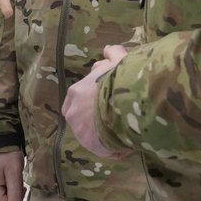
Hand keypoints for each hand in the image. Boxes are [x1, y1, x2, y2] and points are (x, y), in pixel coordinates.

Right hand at [0, 151, 24, 200]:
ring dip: (8, 190)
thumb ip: (15, 193)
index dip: (15, 199)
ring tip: (9, 174)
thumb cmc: (7, 154)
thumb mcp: (14, 172)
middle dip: (12, 194)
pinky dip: (4, 186)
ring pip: (0, 198)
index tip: (19, 185)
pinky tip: (4, 175)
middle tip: (15, 178)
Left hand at [63, 44, 128, 158]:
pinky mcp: (94, 146)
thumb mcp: (118, 61)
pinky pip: (105, 150)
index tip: (109, 103)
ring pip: (93, 137)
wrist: (128, 99)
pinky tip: (128, 143)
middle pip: (83, 121)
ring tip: (124, 132)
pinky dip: (115, 149)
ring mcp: (81, 131)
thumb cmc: (121, 78)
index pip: (78, 100)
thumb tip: (108, 50)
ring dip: (106, 136)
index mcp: (75, 92)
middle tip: (116, 119)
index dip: (93, 103)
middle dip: (96, 122)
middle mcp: (73, 113)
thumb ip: (112, 54)